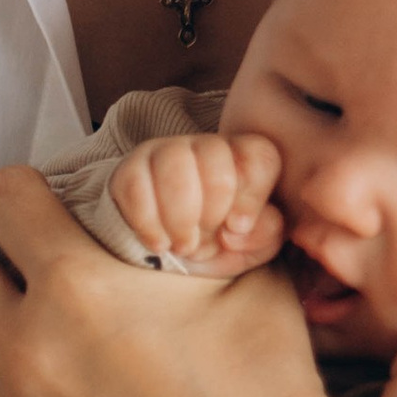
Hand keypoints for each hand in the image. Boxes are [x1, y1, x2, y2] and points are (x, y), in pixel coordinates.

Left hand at [0, 167, 396, 396]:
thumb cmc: (269, 383)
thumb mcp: (240, 273)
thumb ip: (187, 228)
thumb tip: (179, 197)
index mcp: (76, 285)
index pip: (4, 200)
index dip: (18, 188)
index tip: (32, 194)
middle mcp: (32, 350)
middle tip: (0, 245)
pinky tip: (22, 391)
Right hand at [109, 128, 286, 278]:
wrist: (167, 251)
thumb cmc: (217, 241)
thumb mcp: (252, 244)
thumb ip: (266, 233)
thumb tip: (238, 228)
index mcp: (244, 158)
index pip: (259, 155)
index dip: (251, 197)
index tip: (236, 228)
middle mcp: (205, 146)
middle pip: (214, 156)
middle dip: (212, 210)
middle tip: (205, 241)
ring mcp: (165, 151)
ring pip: (174, 164)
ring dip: (180, 218)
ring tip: (183, 246)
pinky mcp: (130, 169)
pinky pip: (135, 185)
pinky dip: (149, 223)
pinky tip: (158, 242)